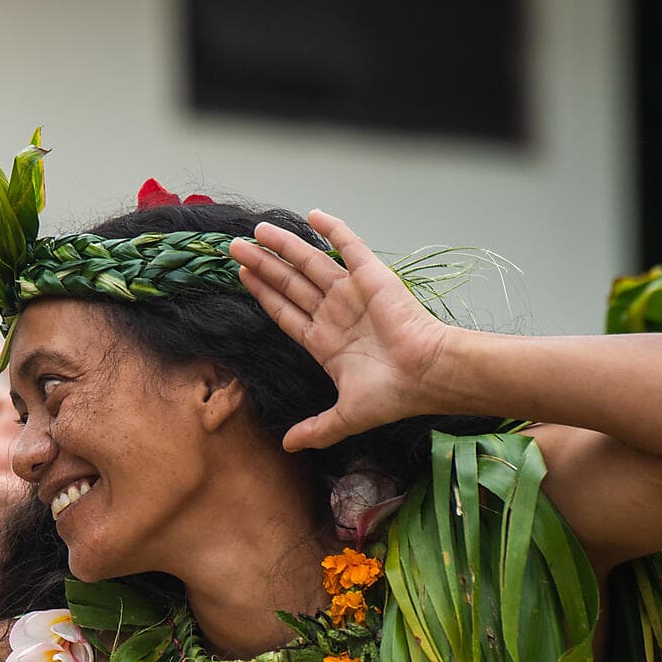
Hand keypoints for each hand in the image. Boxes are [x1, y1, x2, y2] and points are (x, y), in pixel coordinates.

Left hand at [230, 210, 451, 450]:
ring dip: (283, 246)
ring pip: (309, 262)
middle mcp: (334, 313)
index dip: (263, 294)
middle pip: (289, 283)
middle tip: (234, 247)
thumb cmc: (392, 395)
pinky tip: (312, 215)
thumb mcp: (345, 417)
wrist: (427, 374)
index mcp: (325, 341)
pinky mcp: (372, 275)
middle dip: (262, 265)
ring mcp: (351, 293)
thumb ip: (316, 429)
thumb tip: (287, 446)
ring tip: (257, 231)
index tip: (242, 277)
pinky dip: (332, 229)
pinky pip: (349, 246)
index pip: (285, 311)